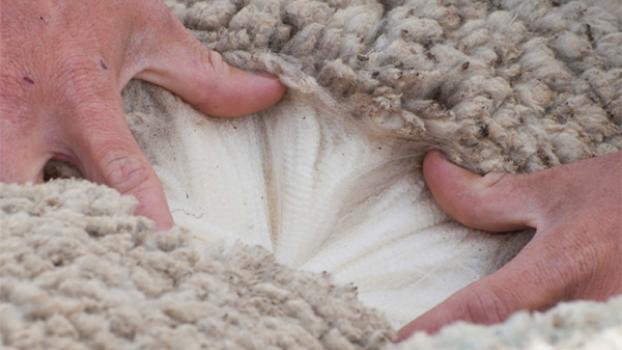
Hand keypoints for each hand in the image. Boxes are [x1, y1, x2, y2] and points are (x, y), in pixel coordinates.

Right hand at [0, 1, 284, 228]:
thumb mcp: (146, 30)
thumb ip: (205, 76)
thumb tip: (269, 93)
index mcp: (80, 97)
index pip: (119, 172)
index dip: (143, 217)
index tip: (165, 252)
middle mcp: (20, 119)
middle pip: (35, 206)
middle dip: (68, 234)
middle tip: (106, 255)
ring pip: (4, 197)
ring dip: (31, 221)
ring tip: (68, 238)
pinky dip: (13, 197)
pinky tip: (37, 203)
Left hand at [398, 150, 621, 339]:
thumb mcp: (557, 191)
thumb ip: (488, 195)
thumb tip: (431, 170)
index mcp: (565, 268)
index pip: (485, 307)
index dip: (434, 327)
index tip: (396, 341)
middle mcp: (587, 309)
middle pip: (508, 345)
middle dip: (460, 348)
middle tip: (417, 348)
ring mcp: (605, 327)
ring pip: (536, 348)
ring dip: (494, 347)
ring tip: (449, 344)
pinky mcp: (610, 330)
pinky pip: (566, 343)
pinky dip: (529, 345)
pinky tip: (507, 340)